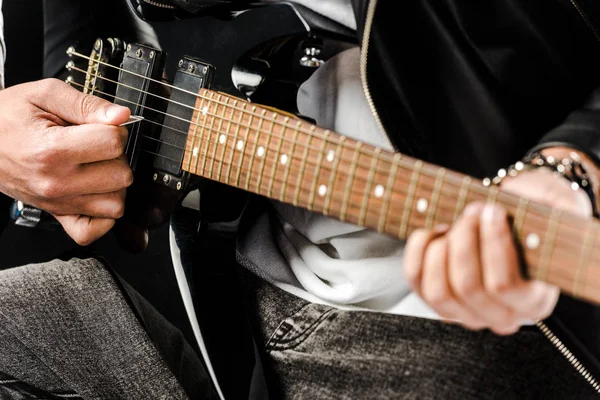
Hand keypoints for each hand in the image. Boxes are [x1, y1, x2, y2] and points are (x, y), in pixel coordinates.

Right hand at [0, 78, 131, 244]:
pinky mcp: (56, 216)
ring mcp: (57, 203)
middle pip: (121, 176)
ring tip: (96, 167)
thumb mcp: (43, 95)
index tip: (102, 126)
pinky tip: (96, 193)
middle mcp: (56, 182)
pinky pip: (92, 231)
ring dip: (114, 185)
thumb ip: (87, 104)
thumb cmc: (7, 117)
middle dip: (117, 157)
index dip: (115, 129)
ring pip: (115, 204)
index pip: (114, 144)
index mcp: (52, 149)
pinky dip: (102, 216)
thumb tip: (122, 116)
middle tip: (97, 146)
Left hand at [404, 163, 591, 334]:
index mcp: (533, 301)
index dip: (494, 244)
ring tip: (455, 222)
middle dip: (465, 240)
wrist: (505, 214)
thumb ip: (568, 208)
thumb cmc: (532, 213)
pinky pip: (416, 279)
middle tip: (474, 209)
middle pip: (468, 287)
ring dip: (442, 248)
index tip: (493, 210)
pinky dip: (419, 250)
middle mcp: (499, 316)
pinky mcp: (433, 298)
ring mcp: (464, 312)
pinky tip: (436, 230)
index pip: (505, 287)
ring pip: (439, 292)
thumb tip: (561, 211)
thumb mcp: (556, 205)